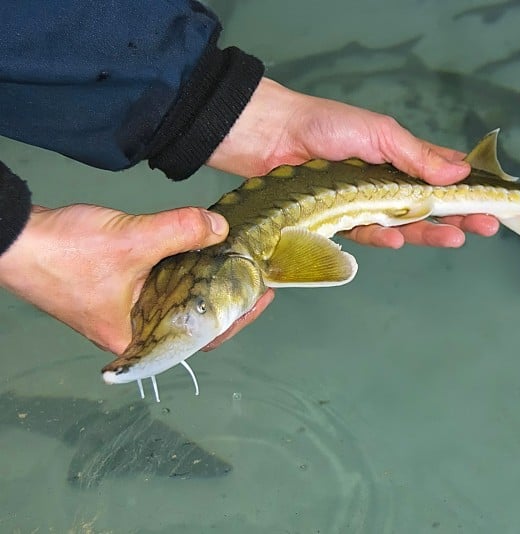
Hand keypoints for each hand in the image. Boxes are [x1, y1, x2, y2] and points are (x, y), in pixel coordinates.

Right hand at [0, 203, 260, 354]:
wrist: (11, 237)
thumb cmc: (59, 253)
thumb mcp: (133, 240)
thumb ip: (181, 231)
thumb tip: (220, 228)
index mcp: (136, 338)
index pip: (201, 338)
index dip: (236, 318)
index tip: (260, 296)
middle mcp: (133, 331)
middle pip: (194, 320)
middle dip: (226, 299)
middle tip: (255, 277)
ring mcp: (124, 310)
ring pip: (178, 301)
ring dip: (205, 283)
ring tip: (235, 263)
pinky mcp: (117, 289)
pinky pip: (161, 284)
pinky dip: (182, 270)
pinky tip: (199, 251)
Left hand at [207, 77, 499, 247]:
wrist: (270, 136)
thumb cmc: (326, 125)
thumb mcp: (381, 133)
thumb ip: (418, 156)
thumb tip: (460, 173)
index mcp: (400, 156)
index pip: (443, 174)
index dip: (469, 189)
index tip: (496, 201)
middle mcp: (386, 183)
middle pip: (431, 205)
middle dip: (460, 217)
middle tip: (487, 228)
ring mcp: (364, 203)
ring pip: (405, 224)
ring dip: (431, 232)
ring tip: (457, 238)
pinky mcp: (340, 220)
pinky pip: (367, 233)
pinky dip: (384, 237)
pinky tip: (398, 239)